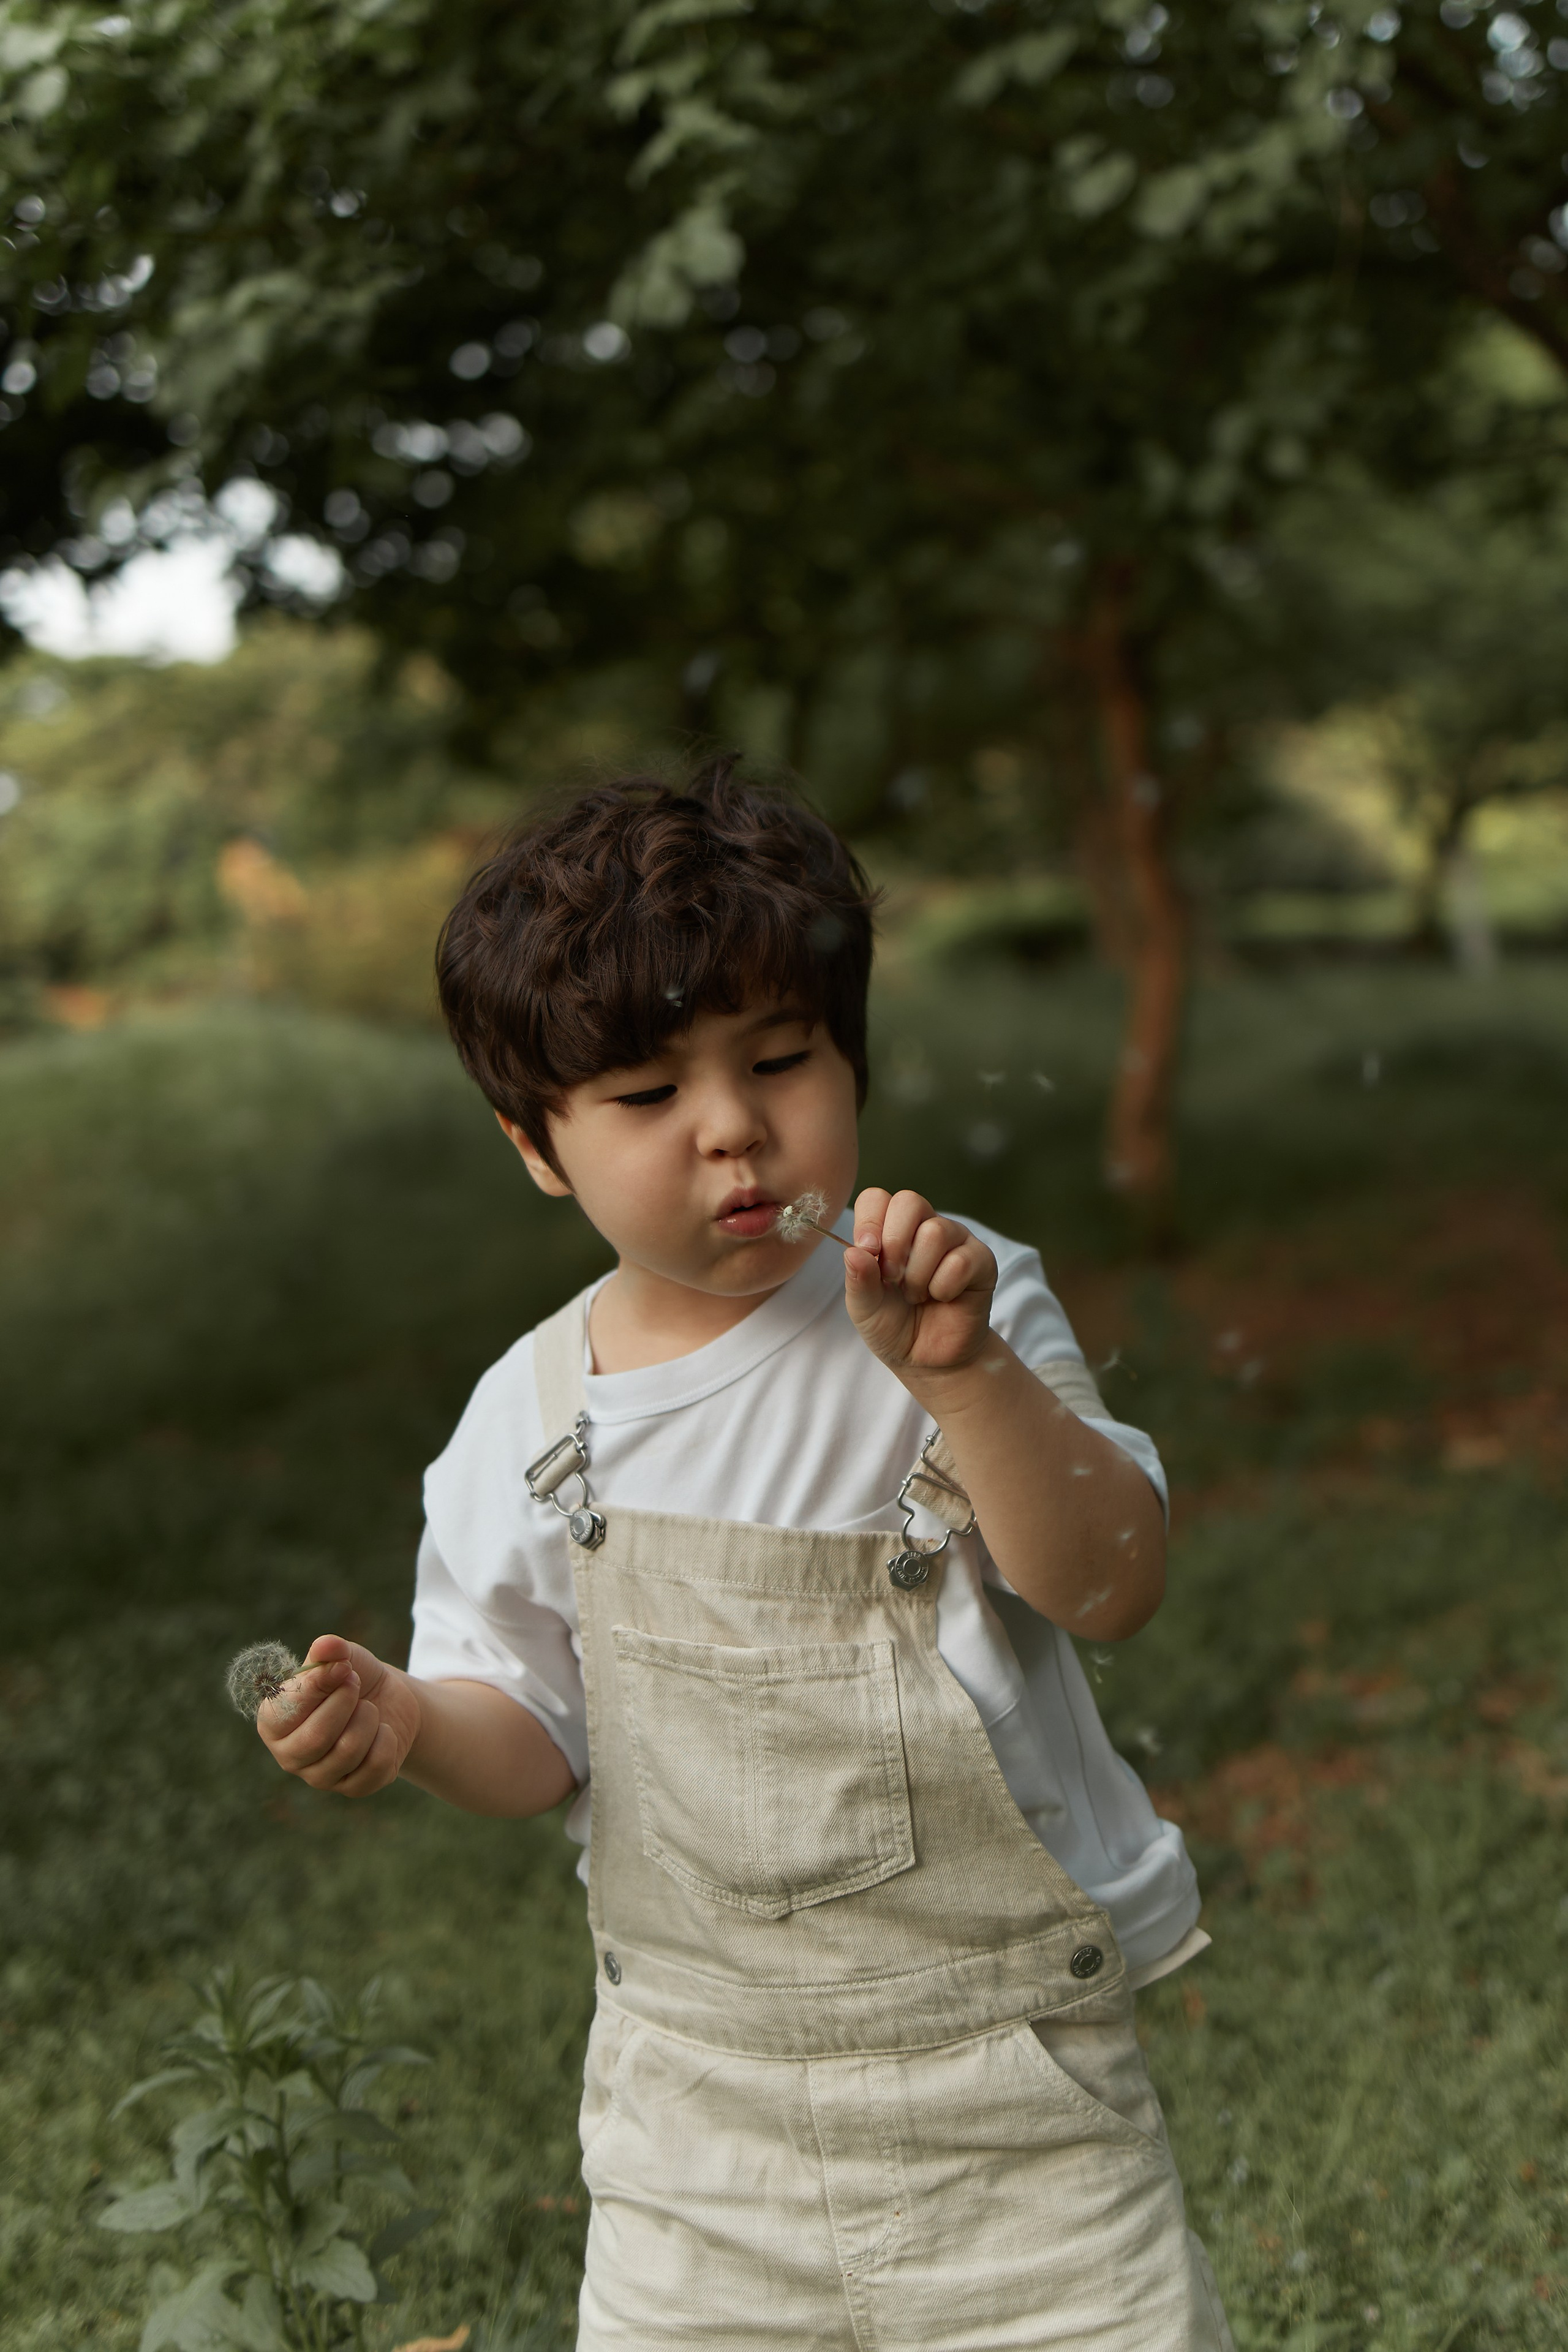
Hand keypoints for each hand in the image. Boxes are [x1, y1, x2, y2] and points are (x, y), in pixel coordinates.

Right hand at [257, 1634, 419, 1797]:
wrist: (388, 1702)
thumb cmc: (351, 1678)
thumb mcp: (341, 1658)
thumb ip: (329, 1652)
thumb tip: (327, 1645)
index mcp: (274, 1722)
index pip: (287, 1711)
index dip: (318, 1686)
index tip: (344, 1667)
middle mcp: (290, 1756)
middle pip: (316, 1738)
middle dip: (345, 1703)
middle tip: (355, 1683)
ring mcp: (321, 1777)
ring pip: (347, 1751)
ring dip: (368, 1718)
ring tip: (367, 1707)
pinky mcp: (354, 1788)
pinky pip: (376, 1765)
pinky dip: (386, 1738)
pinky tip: (381, 1731)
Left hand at [844, 1188, 996, 1375]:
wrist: (927, 1359)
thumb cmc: (893, 1326)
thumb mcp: (864, 1307)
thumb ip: (858, 1279)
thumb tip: (854, 1252)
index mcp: (891, 1230)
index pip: (877, 1198)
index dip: (869, 1221)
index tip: (867, 1252)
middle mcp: (924, 1227)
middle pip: (909, 1202)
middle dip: (894, 1243)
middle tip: (891, 1278)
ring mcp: (955, 1240)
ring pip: (936, 1231)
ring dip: (918, 1273)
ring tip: (916, 1295)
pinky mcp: (981, 1260)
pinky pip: (961, 1260)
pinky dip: (943, 1287)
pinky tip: (942, 1299)